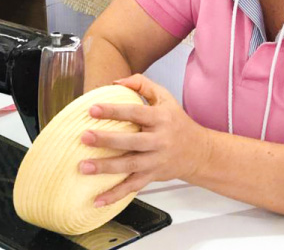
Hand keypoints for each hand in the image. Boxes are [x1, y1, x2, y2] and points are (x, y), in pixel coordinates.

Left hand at [79, 73, 209, 206]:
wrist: (199, 152)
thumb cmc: (177, 122)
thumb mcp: (165, 97)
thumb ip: (141, 85)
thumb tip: (115, 82)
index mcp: (161, 119)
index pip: (135, 113)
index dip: (114, 111)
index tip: (92, 109)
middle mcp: (159, 141)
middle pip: (131, 142)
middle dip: (106, 140)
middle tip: (84, 137)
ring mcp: (156, 161)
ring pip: (130, 166)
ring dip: (105, 168)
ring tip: (83, 166)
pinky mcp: (153, 176)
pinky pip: (133, 187)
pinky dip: (115, 195)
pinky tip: (98, 200)